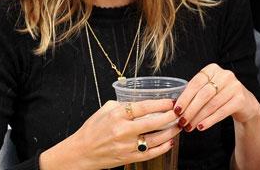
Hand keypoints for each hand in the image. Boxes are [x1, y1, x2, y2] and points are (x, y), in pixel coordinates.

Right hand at [40, 99, 179, 168]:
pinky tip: (169, 142)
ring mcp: (126, 146)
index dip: (160, 103)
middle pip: (153, 122)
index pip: (144, 106)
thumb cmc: (92, 129)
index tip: (171, 101)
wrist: (80, 152)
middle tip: (179, 113)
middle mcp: (122, 130)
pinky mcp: (128, 158)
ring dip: (170, 132)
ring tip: (178, 126)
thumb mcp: (105, 110)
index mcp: (117, 115)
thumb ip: (123, 104)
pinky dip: (162, 148)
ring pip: (155, 139)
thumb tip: (141, 101)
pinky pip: (150, 154)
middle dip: (170, 117)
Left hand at [173, 63, 259, 132]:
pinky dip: (210, 121)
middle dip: (190, 109)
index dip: (185, 97)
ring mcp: (235, 86)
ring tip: (189, 127)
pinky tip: (201, 127)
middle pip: (203, 94)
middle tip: (181, 121)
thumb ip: (194, 94)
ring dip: (198, 117)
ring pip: (212, 104)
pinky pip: (222, 111)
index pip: (195, 83)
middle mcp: (225, 75)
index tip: (176, 110)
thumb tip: (175, 107)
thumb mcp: (208, 89)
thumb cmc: (220, 96)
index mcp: (213, 69)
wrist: (244, 103)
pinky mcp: (241, 99)